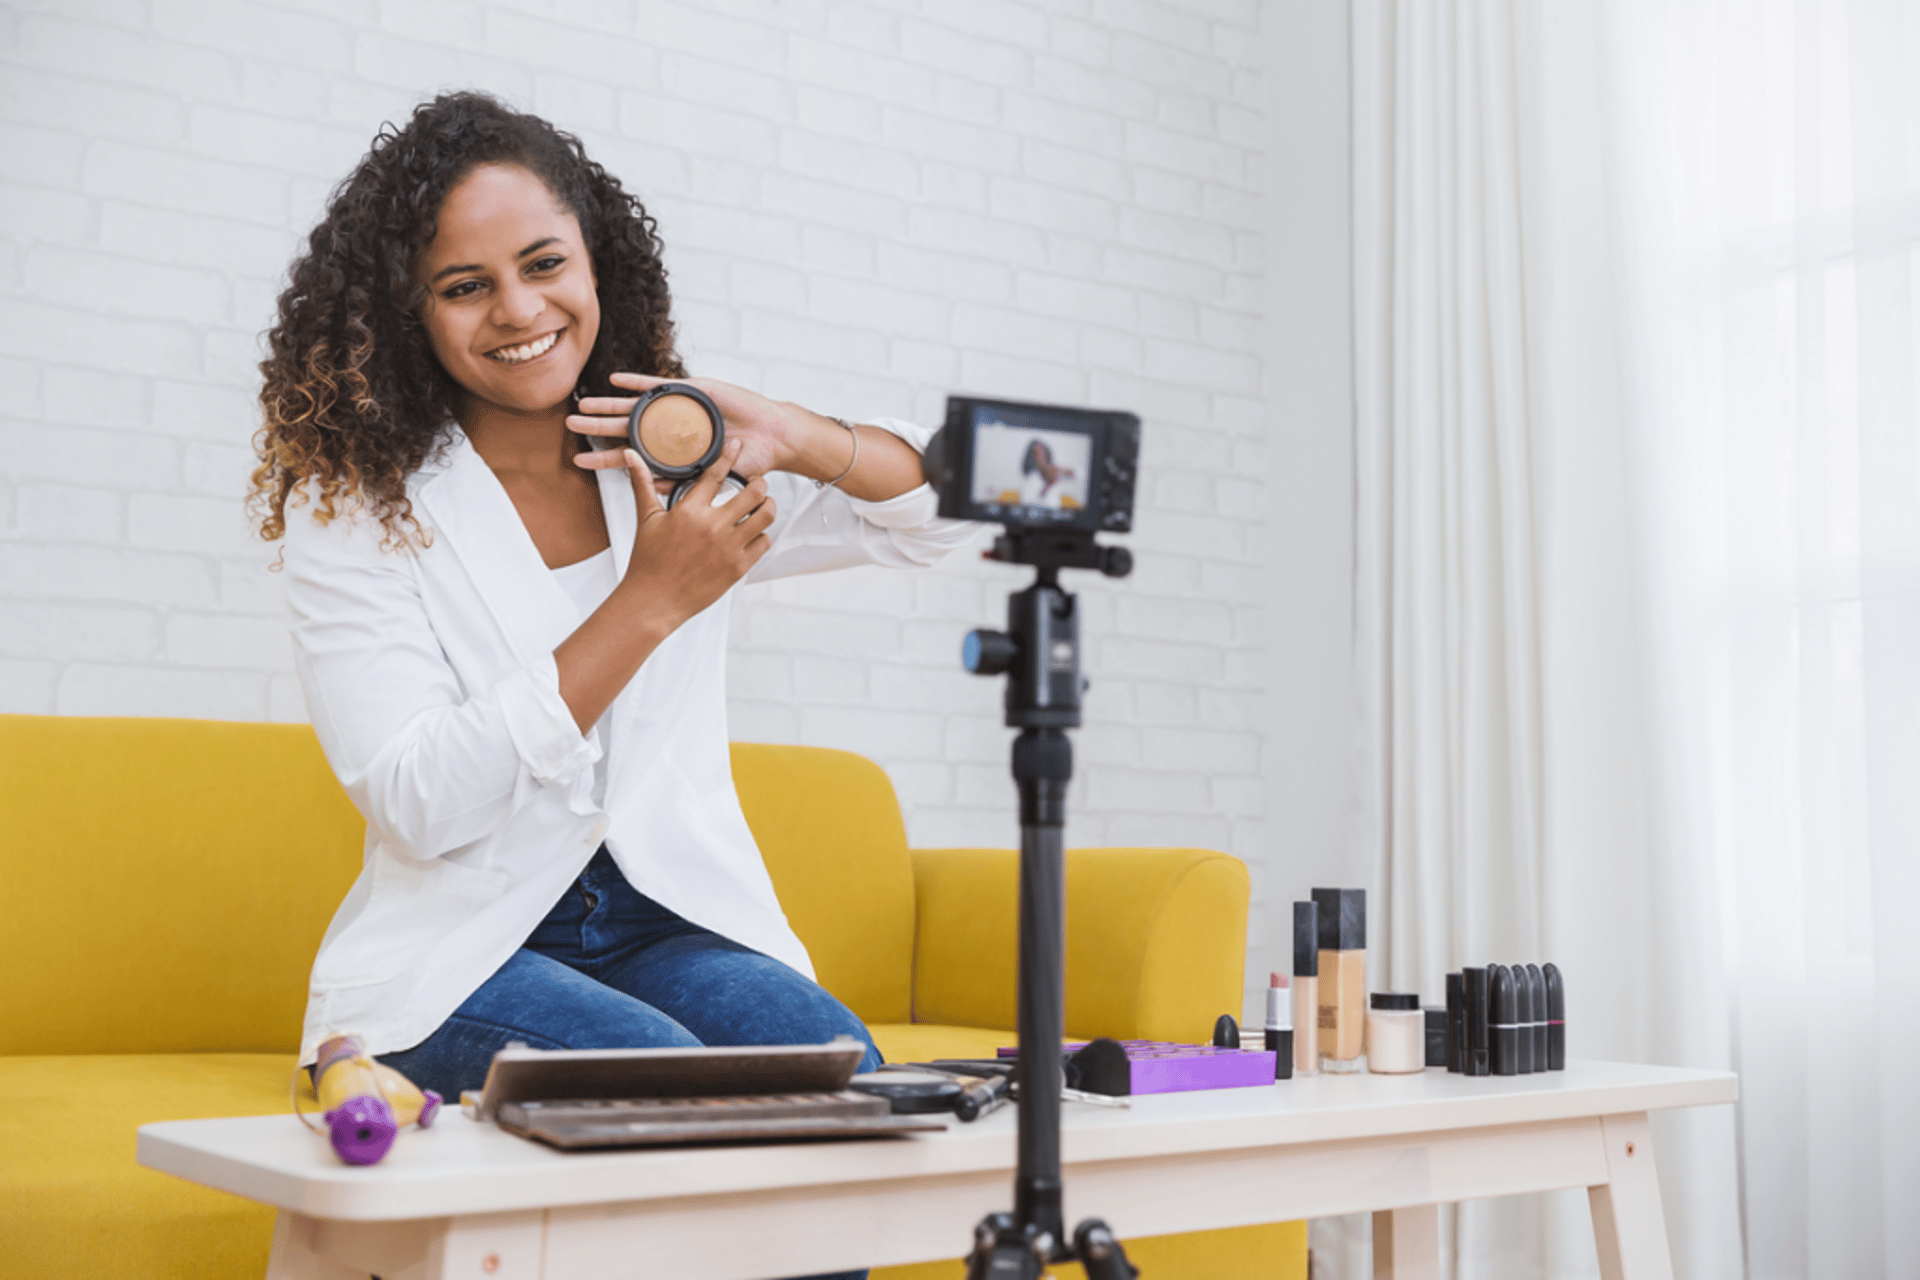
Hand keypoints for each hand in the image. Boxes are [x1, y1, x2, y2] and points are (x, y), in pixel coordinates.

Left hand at [568, 373, 799, 480]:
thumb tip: (653, 490)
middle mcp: (670, 429)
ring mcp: (678, 409)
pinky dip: (636, 383)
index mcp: (671, 452)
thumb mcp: (712, 477)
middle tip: (569, 424)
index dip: (605, 458)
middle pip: (625, 427)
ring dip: (608, 404)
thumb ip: (684, 480)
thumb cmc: (748, 461)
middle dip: (597, 426)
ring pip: (635, 406)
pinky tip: (615, 380)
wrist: (773, 439)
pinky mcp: (691, 391)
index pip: (631, 456)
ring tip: (583, 403)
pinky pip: (658, 385)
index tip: (579, 460)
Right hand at [574, 436, 776, 631]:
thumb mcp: (646, 519)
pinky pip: (764, 542)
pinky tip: (753, 533)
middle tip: (757, 483)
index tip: (738, 445)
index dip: (729, 455)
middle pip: (753, 492)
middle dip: (760, 483)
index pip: (715, 474)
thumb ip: (643, 484)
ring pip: (765, 516)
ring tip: (762, 504)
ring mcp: (728, 548)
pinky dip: (762, 534)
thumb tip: (631, 455)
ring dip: (768, 506)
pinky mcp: (738, 567)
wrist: (654, 601)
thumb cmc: (648, 561)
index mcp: (689, 511)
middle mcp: (712, 526)